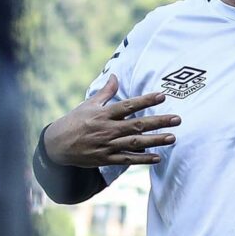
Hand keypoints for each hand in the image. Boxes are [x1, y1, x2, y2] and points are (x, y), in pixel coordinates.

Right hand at [43, 74, 179, 167]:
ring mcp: (107, 145)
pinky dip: (142, 159)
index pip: (128, 105)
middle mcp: (107, 129)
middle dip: (158, 122)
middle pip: (137, 124)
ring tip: (172, 138)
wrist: (57, 145)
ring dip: (155, 141)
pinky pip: (127, 159)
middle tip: (177, 119)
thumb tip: (115, 75)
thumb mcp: (89, 104)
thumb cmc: (75, 121)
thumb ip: (106, 92)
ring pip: (135, 142)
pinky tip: (158, 158)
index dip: (146, 100)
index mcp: (104, 114)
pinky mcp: (106, 159)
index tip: (162, 96)